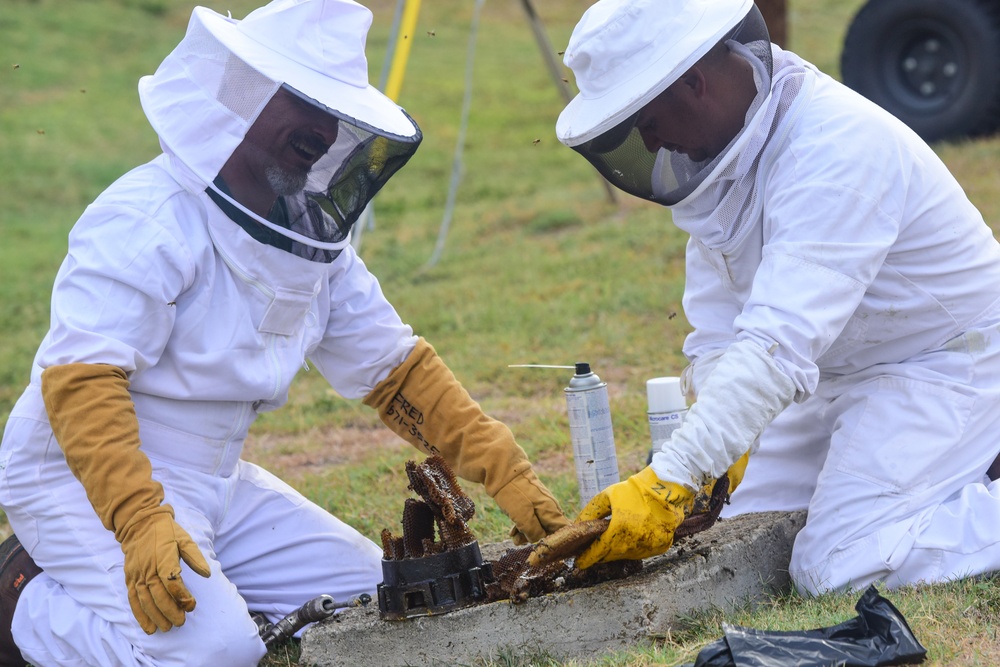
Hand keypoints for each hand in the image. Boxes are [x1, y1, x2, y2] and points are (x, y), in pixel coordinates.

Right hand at [118, 506, 210, 633]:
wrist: (140, 523)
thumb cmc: (166, 532)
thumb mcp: (185, 539)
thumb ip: (195, 557)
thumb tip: (207, 574)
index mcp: (163, 558)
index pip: (172, 582)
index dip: (182, 596)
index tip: (191, 605)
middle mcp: (148, 568)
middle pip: (158, 595)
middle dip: (170, 611)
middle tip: (180, 622)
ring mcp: (137, 574)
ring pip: (145, 600)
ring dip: (155, 617)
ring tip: (166, 628)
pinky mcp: (130, 578)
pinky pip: (133, 599)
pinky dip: (139, 614)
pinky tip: (147, 626)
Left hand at [493, 469, 569, 544]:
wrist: (503, 473)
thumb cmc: (515, 495)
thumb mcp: (523, 518)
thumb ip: (534, 533)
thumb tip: (539, 540)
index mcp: (552, 511)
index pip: (564, 531)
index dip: (557, 542)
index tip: (544, 549)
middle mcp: (550, 509)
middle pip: (549, 530)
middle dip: (535, 539)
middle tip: (520, 541)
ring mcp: (541, 505)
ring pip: (537, 525)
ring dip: (526, 534)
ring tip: (514, 537)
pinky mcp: (531, 504)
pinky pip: (530, 519)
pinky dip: (522, 526)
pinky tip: (512, 532)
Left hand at [574, 466, 693, 568]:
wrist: (665, 489)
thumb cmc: (633, 491)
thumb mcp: (607, 497)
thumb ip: (590, 512)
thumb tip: (578, 524)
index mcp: (618, 530)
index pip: (598, 552)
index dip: (587, 558)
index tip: (579, 562)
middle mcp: (633, 543)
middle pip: (611, 555)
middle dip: (601, 554)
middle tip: (595, 550)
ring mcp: (648, 547)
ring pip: (627, 555)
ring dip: (618, 550)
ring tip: (615, 539)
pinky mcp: (661, 547)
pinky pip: (642, 552)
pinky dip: (635, 547)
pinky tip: (632, 536)